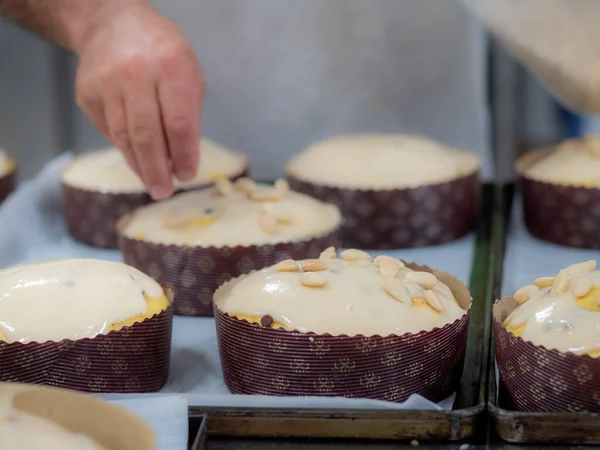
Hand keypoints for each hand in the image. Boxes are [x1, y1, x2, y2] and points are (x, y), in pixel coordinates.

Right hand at [74, 2, 204, 198]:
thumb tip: (183, 158)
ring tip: (153, 183)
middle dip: (157, 170)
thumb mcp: (189, 73)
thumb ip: (189, 113)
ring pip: (124, 137)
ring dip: (140, 166)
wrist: (112, 23)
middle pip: (147, 135)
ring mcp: (106, 84)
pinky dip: (125, 150)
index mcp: (170, 67)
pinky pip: (108, 131)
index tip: (187, 174)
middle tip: (165, 191)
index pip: (178, 123)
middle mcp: (135, 74)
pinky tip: (137, 160)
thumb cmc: (162, 52)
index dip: (183, 155)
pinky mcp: (87, 94)